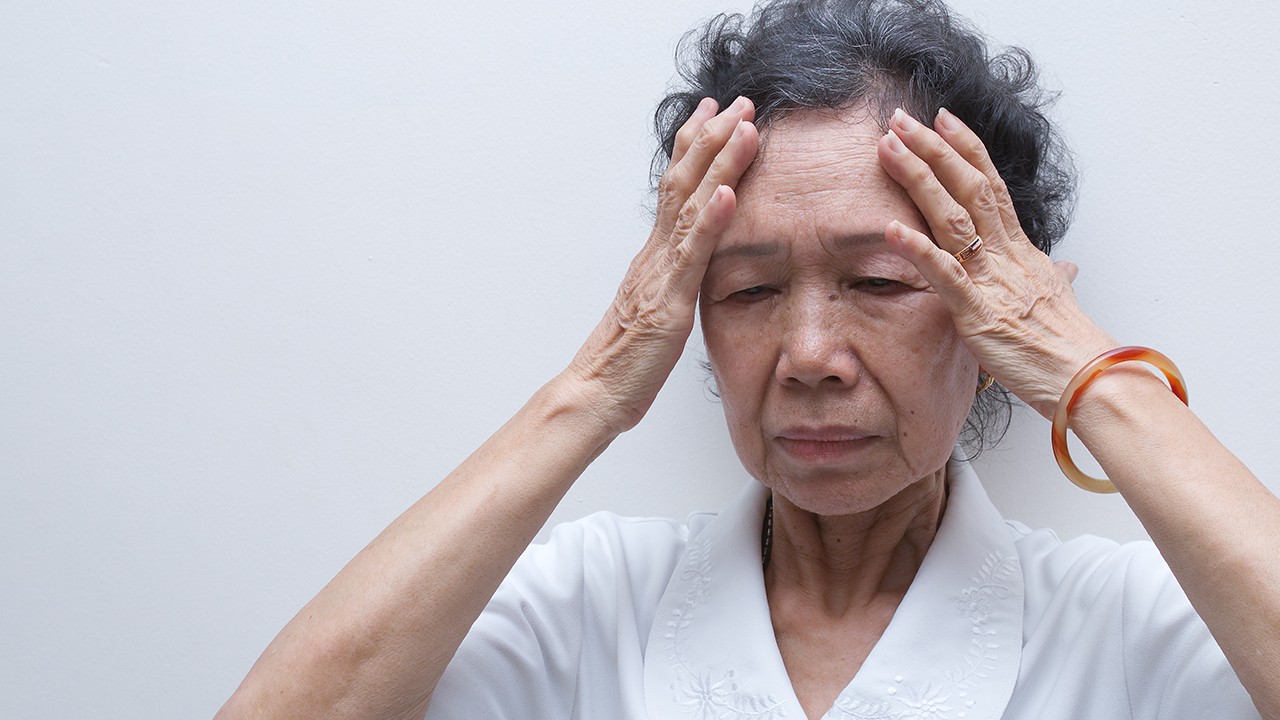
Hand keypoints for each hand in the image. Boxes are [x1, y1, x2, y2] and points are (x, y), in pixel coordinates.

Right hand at [565, 96, 758, 434]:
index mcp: (654, 257)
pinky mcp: (669, 302)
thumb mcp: (656, 312)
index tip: (715, 113)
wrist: (595, 394)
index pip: (675, 188)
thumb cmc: (624, 363)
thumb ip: (669, 283)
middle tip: (738, 101)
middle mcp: (655, 255)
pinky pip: (691, 254)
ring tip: (744, 126)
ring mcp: (661, 275)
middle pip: (683, 182)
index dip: (695, 147)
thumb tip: (685, 268)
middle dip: (713, 137)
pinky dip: (711, 220)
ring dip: (719, 162)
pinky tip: (729, 192)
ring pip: (690, 206)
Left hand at [876, 108, 1112, 418]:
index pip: (991, 184)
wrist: (1087, 379)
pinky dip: (917, 250)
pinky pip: (944, 275)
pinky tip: (890, 229)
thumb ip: (1055, 277)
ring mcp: (992, 280)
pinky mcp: (977, 313)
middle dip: (932, 149)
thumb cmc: (1069, 346)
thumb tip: (1067, 266)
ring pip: (952, 216)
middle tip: (899, 119)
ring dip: (918, 180)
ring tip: (888, 149)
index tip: (941, 118)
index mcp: (1020, 250)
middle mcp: (1006, 255)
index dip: (965, 148)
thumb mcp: (1060, 301)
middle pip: (968, 186)